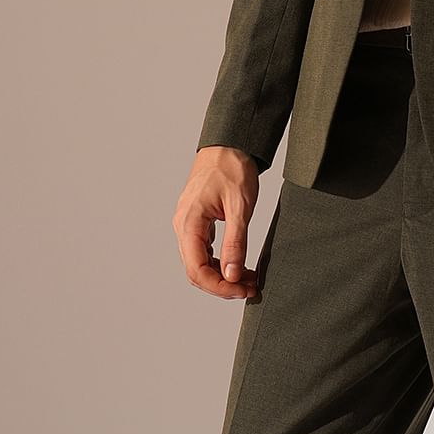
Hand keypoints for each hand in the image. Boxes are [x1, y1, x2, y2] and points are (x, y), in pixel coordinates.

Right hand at [172, 146, 260, 298]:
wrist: (229, 143)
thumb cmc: (232, 167)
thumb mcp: (240, 206)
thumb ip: (235, 242)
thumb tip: (232, 275)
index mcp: (188, 222)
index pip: (196, 269)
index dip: (218, 286)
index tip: (242, 290)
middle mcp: (183, 225)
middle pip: (196, 270)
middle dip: (222, 284)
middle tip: (250, 288)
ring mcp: (188, 223)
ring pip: (199, 262)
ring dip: (222, 275)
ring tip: (249, 279)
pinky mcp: (197, 221)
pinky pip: (204, 250)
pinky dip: (220, 262)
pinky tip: (239, 265)